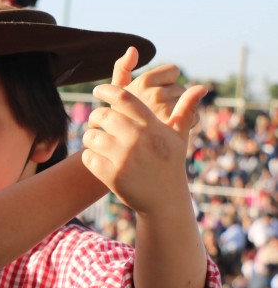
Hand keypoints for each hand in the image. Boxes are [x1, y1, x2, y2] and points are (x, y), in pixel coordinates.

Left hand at [81, 75, 205, 214]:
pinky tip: (99, 158)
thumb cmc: (170, 162)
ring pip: (91, 136)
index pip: (123, 98)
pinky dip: (90, 156)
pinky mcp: (111, 175)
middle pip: (102, 115)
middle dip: (95, 117)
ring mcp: (123, 158)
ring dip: (91, 137)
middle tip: (97, 121)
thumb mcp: (178, 136)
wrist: (164, 200)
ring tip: (98, 141)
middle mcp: (136, 139)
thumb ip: (185, 109)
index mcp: (151, 126)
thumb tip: (201, 87)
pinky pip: (87, 156)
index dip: (107, 90)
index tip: (98, 90)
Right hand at [110, 47, 198, 126]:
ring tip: (162, 123)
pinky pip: (194, 118)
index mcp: (142, 83)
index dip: (166, 83)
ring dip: (180, 113)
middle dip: (172, 99)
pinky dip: (187, 126)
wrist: (119, 153)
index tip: (154, 96)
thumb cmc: (117, 121)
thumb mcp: (116, 93)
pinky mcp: (176, 127)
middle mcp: (153, 94)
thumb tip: (133, 49)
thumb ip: (122, 69)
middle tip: (155, 113)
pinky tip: (170, 132)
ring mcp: (165, 111)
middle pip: (181, 88)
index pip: (174, 71)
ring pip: (189, 103)